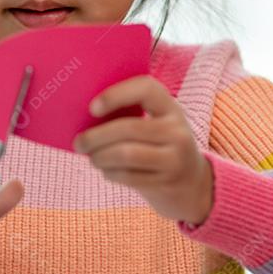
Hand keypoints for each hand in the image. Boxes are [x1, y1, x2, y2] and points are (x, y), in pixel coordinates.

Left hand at [74, 75, 212, 224]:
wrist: (193, 185)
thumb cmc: (162, 147)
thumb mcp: (157, 124)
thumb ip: (131, 115)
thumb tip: (85, 117)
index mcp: (171, 108)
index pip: (146, 88)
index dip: (116, 95)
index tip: (92, 108)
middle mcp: (177, 130)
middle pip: (129, 127)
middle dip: (96, 136)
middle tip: (78, 143)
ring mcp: (175, 158)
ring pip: (126, 154)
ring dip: (100, 157)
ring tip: (92, 157)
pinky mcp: (167, 182)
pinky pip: (129, 176)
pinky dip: (110, 173)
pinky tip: (107, 171)